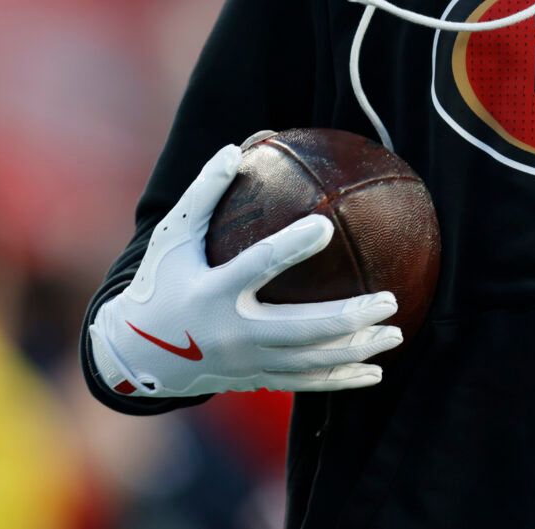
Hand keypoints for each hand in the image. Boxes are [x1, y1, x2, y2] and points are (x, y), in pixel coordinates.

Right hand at [88, 142, 402, 396]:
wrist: (137, 353)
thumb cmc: (161, 282)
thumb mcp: (173, 237)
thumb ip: (203, 194)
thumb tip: (233, 150)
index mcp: (212, 292)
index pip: (258, 266)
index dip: (291, 246)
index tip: (326, 225)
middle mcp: (233, 333)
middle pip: (300, 329)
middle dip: (348, 317)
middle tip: (389, 299)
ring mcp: (246, 362)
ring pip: (311, 362)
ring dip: (356, 350)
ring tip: (396, 334)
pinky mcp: (255, 381)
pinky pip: (305, 384)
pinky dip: (341, 380)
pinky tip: (375, 371)